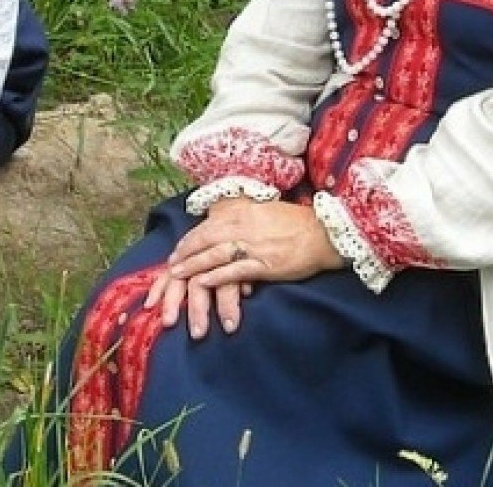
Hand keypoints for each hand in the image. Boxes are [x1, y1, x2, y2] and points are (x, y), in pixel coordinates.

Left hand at [144, 197, 342, 337]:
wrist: (322, 234)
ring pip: (214, 255)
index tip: (176, 250)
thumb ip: (240, 214)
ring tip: (178, 274)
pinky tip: (203, 282)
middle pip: (205, 240)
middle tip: (170, 266)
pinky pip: (234, 270)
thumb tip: (219, 216)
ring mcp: (253, 245)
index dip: (189, 239)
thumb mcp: (263, 209)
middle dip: (184, 253)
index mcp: (242, 212)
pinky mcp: (264, 264)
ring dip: (193, 265)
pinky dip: (216, 276)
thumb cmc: (294, 222)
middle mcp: (243, 226)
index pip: (207, 226)